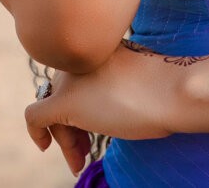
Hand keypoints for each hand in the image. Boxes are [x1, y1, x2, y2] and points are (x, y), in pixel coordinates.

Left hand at [24, 42, 183, 174]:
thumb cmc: (164, 89)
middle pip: (61, 94)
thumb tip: (105, 104)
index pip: (75, 79)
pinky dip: (36, 133)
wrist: (173, 91)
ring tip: (79, 160)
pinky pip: (35, 116)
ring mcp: (70, 79)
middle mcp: (79, 59)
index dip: (80, 106)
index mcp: (95, 48)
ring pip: (51, 108)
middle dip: (70, 126)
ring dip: (64, 137)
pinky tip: (44, 146)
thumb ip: (114, 83)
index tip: (92, 128)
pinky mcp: (64, 101)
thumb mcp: (134, 79)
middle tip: (85, 151)